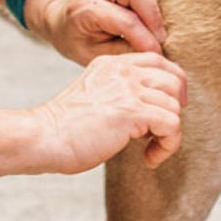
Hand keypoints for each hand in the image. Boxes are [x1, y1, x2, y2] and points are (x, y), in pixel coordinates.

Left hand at [27, 0, 165, 63]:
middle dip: (153, 16)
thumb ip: (124, 52)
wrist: (61, 15)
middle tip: (158, 37)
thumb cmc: (78, 37)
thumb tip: (154, 50)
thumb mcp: (93, 55)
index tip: (157, 52)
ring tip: (149, 21)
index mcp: (84, 7)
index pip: (125, 21)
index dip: (146, 39)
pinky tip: (148, 4)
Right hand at [33, 52, 186, 172]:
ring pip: (175, 106)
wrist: (44, 137)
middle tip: (158, 133)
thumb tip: (155, 107)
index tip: (165, 111)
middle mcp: (123, 71)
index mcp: (112, 64)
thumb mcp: (95, 94)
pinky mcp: (131, 112)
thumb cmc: (66, 127)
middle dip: (174, 110)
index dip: (172, 86)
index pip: (159, 61)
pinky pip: (172, 125)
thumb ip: (121, 91)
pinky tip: (148, 158)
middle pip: (174, 81)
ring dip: (169, 135)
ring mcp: (128, 89)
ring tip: (148, 150)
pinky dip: (167, 146)